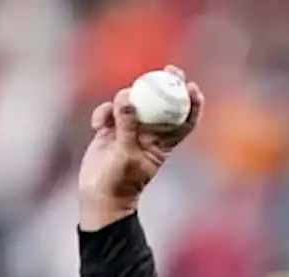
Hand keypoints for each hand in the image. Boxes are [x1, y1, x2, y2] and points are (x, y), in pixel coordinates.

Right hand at [78, 65, 204, 230]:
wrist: (98, 194)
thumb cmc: (120, 181)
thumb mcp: (126, 154)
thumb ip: (127, 126)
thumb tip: (127, 98)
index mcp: (163, 144)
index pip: (184, 122)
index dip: (192, 104)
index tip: (192, 87)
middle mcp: (150, 134)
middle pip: (163, 103)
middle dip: (167, 84)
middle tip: (169, 70)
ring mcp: (130, 129)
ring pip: (133, 102)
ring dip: (123, 100)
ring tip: (110, 117)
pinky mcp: (111, 129)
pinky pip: (110, 110)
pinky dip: (103, 112)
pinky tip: (96, 125)